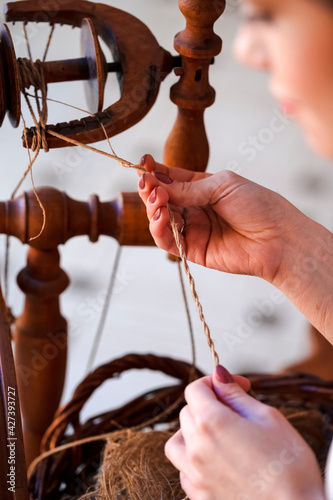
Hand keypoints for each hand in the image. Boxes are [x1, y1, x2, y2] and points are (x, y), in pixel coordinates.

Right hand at [137, 155, 303, 283]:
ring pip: (160, 219)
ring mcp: (192, 229)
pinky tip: (161, 216)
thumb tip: (158, 184)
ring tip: (157, 199)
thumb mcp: (222, 186)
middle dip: (150, 189)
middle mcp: (195, 208)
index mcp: (203, 188)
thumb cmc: (258, 206)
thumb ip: (188, 188)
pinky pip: (167, 240)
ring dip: (152, 208)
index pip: (171, 178)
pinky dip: (158, 228)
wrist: (278, 239)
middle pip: (162, 199)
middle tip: (146, 182)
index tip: (143, 163)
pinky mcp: (192, 250)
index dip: (155, 171)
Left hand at [165, 366, 324, 499]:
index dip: (215, 381)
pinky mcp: (199, 496)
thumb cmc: (289, 466)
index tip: (238, 385)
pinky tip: (216, 461)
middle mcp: (195, 448)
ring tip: (219, 435)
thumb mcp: (268, 418)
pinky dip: (193, 460)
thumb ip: (236, 395)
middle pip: (187, 412)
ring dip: (192, 432)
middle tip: (237, 410)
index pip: (195, 389)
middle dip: (209, 404)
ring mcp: (194, 475)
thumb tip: (219, 375)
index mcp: (211, 422)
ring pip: (178, 441)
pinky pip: (184, 471)